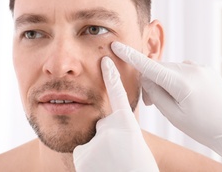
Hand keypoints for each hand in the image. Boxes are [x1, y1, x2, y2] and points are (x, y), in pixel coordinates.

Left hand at [73, 57, 158, 171]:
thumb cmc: (139, 168)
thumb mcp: (135, 145)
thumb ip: (121, 130)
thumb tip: (104, 127)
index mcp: (128, 124)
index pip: (118, 94)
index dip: (112, 76)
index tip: (106, 60)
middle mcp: (109, 128)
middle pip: (102, 126)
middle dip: (107, 138)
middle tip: (118, 155)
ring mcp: (94, 141)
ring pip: (92, 142)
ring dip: (98, 153)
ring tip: (111, 165)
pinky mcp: (82, 155)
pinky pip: (83, 154)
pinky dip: (90, 162)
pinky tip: (101, 170)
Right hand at [111, 41, 221, 171]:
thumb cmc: (204, 127)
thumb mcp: (173, 115)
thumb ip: (155, 93)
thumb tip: (147, 78)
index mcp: (182, 82)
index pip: (149, 66)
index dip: (130, 56)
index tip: (117, 46)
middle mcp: (192, 69)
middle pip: (159, 69)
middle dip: (151, 81)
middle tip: (148, 102)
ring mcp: (200, 68)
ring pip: (170, 69)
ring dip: (164, 81)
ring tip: (170, 102)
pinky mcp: (206, 69)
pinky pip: (182, 70)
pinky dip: (176, 79)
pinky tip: (183, 95)